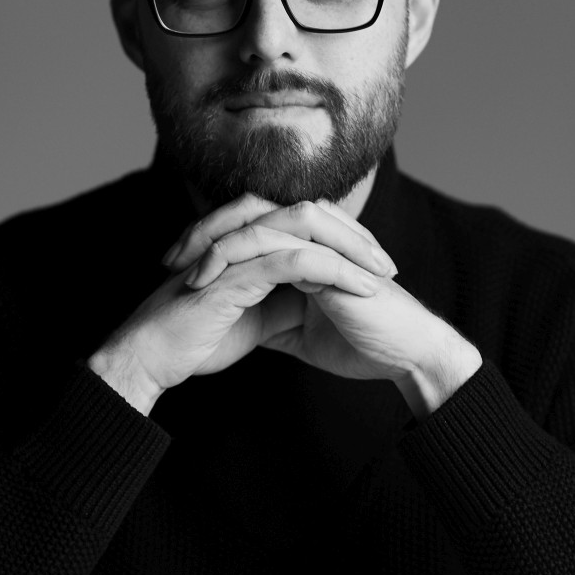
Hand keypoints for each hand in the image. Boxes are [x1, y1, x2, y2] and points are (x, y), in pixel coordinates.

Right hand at [88, 195, 387, 415]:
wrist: (152, 358)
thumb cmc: (193, 338)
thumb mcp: (253, 320)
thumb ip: (282, 302)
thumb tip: (319, 302)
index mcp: (247, 243)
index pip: (306, 225)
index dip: (345, 241)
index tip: (377, 268)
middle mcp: (244, 237)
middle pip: (312, 216)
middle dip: (357, 237)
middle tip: (389, 264)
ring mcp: (238, 250)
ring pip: (308, 230)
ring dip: (352, 250)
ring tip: (383, 273)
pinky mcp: (234, 272)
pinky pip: (294, 261)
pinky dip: (333, 272)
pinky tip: (359, 288)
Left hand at [163, 197, 482, 416]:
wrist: (407, 358)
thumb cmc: (364, 346)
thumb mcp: (301, 337)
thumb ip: (272, 321)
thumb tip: (238, 326)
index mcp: (306, 249)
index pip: (249, 231)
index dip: (209, 244)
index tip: (174, 271)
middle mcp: (313, 239)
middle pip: (247, 216)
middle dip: (203, 233)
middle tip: (167, 259)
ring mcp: (323, 244)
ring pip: (259, 223)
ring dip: (217, 242)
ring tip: (186, 268)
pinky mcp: (332, 259)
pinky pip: (279, 247)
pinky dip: (243, 259)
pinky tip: (215, 279)